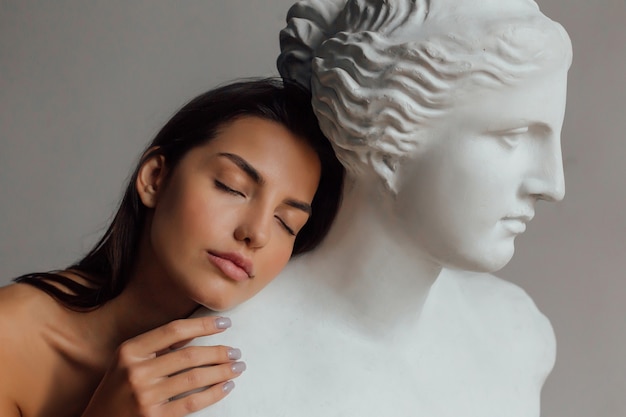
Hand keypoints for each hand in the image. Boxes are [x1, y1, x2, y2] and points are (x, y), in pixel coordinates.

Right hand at [82, 316, 244, 416]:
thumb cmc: (117, 389)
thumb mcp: (128, 361)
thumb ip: (158, 346)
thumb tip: (196, 332)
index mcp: (130, 350)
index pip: (174, 330)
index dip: (203, 325)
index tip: (225, 324)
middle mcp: (136, 371)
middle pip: (189, 355)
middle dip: (219, 352)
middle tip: (236, 352)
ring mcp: (144, 396)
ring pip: (194, 377)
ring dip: (222, 371)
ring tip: (237, 367)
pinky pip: (192, 402)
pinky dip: (214, 393)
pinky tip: (226, 387)